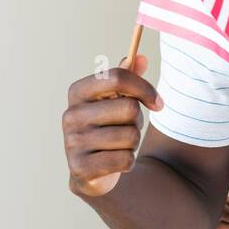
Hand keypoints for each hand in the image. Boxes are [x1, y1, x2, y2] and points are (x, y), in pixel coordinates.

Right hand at [62, 54, 163, 197]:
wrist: (91, 170)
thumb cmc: (108, 127)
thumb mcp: (116, 101)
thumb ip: (128, 79)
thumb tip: (141, 57)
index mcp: (78, 92)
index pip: (117, 77)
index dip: (145, 88)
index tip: (157, 103)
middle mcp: (71, 115)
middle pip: (129, 108)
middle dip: (138, 121)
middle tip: (127, 128)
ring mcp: (72, 142)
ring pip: (130, 136)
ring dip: (133, 143)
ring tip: (119, 146)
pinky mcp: (80, 168)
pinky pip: (125, 160)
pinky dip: (128, 162)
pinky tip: (115, 162)